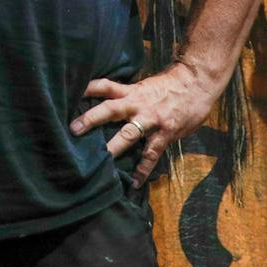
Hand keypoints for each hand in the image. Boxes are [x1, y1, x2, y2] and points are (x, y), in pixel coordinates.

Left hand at [71, 63, 222, 187]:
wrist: (198, 82)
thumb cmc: (172, 84)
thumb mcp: (147, 86)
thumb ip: (131, 96)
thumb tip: (112, 102)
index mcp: (132, 91)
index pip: (105, 86)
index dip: (87, 88)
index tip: (69, 93)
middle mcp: (138, 104)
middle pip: (110, 109)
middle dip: (92, 119)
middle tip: (73, 129)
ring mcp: (152, 120)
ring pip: (129, 134)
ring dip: (114, 147)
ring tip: (99, 162)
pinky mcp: (165, 134)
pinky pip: (151, 154)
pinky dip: (143, 169)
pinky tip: (135, 183)